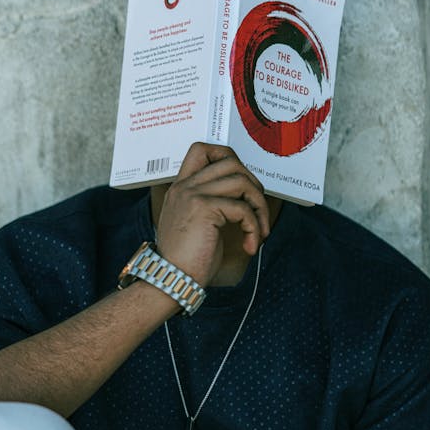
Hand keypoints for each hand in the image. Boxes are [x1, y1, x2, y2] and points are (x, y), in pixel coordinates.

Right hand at [154, 142, 269, 286]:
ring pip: (241, 181)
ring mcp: (192, 195)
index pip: (201, 150)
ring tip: (258, 231)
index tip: (242, 184)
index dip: (228, 157)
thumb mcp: (197, 225)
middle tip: (257, 212)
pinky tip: (250, 245)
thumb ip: (214, 205)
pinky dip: (254, 228)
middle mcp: (185, 187)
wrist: (170, 280)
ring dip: (259, 207)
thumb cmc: (187, 261)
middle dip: (253, 185)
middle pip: (230, 160)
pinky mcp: (203, 208)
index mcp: (181, 188)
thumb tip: (247, 197)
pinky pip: (243, 209)